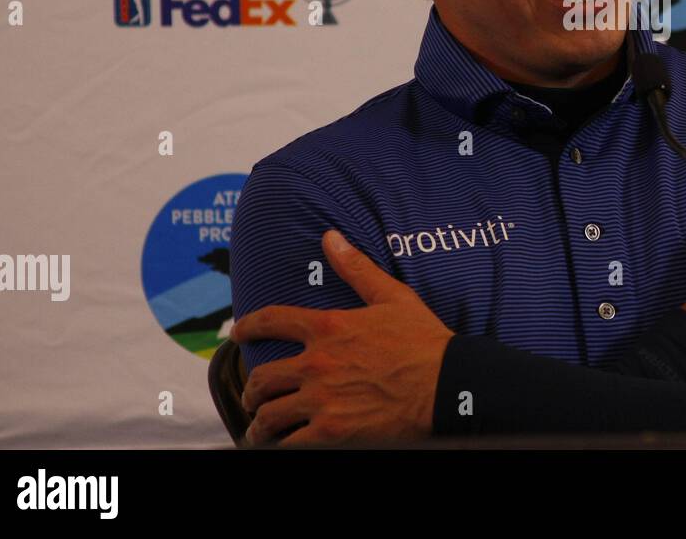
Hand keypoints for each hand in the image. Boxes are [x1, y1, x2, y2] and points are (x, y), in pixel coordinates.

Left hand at [230, 229, 453, 446]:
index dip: (249, 326)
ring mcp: (322, 400)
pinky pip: (290, 444)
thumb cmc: (425, 341)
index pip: (272, 321)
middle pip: (262, 378)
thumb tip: (330, 237)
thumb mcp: (392, 297)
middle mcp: (317, 363)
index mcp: (329, 327)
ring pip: (269, 415)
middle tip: (254, 397)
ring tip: (261, 431)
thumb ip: (357, 268)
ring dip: (260, 425)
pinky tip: (281, 447)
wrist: (448, 385)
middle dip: (252, 390)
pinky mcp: (331, 433)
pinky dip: (280, 447)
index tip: (237, 332)